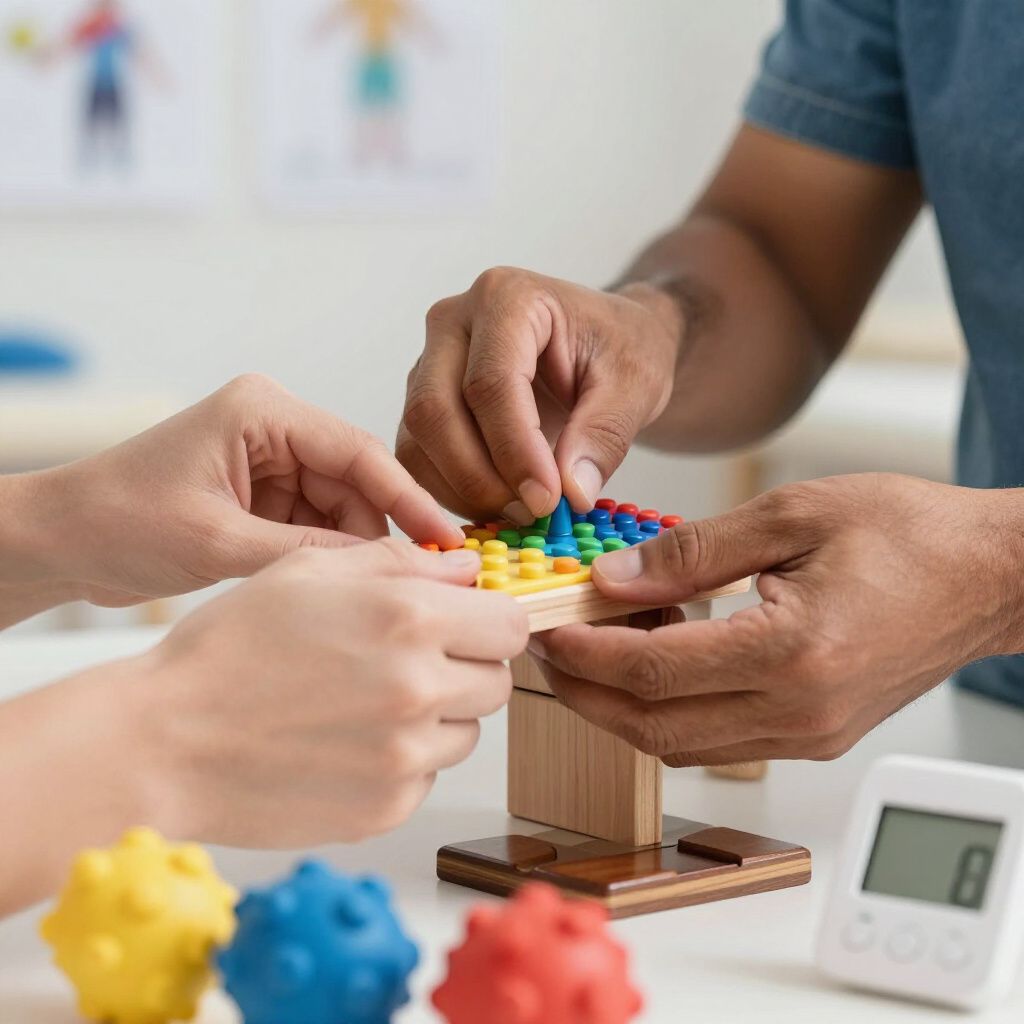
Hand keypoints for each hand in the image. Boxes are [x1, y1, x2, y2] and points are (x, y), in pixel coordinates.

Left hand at [17, 374, 461, 607]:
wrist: (58, 543)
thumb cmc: (115, 522)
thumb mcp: (218, 542)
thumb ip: (306, 556)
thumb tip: (387, 573)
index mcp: (262, 412)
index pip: (357, 452)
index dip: (408, 499)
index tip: (447, 541)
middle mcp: (272, 429)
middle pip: (356, 482)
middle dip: (381, 534)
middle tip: (420, 584)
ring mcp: (269, 463)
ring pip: (341, 509)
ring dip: (353, 552)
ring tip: (373, 597)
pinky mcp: (262, 495)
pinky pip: (315, 527)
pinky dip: (326, 560)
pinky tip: (338, 593)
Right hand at [133, 539, 527, 844]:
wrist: (166, 741)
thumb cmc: (230, 647)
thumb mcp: (308, 571)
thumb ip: (399, 561)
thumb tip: (467, 568)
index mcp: (409, 619)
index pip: (512, 625)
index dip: (492, 621)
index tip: (468, 624)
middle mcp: (420, 688)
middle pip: (498, 681)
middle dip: (466, 666)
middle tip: (410, 660)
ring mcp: (406, 756)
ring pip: (467, 731)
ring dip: (437, 715)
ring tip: (367, 703)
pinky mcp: (387, 808)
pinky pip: (427, 776)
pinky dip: (403, 761)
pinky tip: (347, 743)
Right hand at [397, 268, 679, 522]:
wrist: (606, 344)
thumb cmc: (622, 349)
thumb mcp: (637, 384)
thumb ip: (605, 434)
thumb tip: (572, 493)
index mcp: (507, 298)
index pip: (491, 382)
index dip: (515, 450)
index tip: (549, 500)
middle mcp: (454, 322)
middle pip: (435, 409)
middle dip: (480, 476)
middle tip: (534, 513)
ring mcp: (429, 361)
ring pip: (418, 439)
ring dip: (464, 491)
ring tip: (523, 511)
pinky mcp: (424, 401)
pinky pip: (418, 457)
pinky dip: (453, 493)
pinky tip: (501, 506)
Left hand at [530, 474, 1023, 764]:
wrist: (987, 577)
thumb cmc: (908, 534)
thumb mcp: (791, 514)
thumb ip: (694, 551)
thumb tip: (613, 580)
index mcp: (794, 651)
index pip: (656, 671)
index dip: (587, 654)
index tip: (545, 630)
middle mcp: (800, 711)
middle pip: (655, 727)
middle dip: (586, 693)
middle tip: (546, 650)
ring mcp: (809, 735)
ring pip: (679, 746)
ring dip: (621, 707)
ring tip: (591, 650)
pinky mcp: (814, 737)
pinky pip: (715, 742)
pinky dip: (668, 711)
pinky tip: (654, 662)